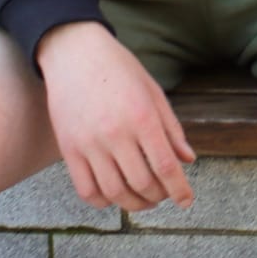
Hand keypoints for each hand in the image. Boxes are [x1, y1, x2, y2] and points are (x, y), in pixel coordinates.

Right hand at [38, 21, 195, 211]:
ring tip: (144, 199)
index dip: (179, 189)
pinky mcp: (68, 150)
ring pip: (115, 192)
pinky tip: (115, 195)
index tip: (187, 201)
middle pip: (141, 183)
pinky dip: (104, 201)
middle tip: (165, 194)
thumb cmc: (119, 68)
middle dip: (159, 196)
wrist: (75, 53)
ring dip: (134, 204)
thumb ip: (171, 128)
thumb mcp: (153, 91)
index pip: (165, 165)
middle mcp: (115, 133)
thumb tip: (188, 160)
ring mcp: (89, 144)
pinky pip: (86, 190)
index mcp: (142, 116)